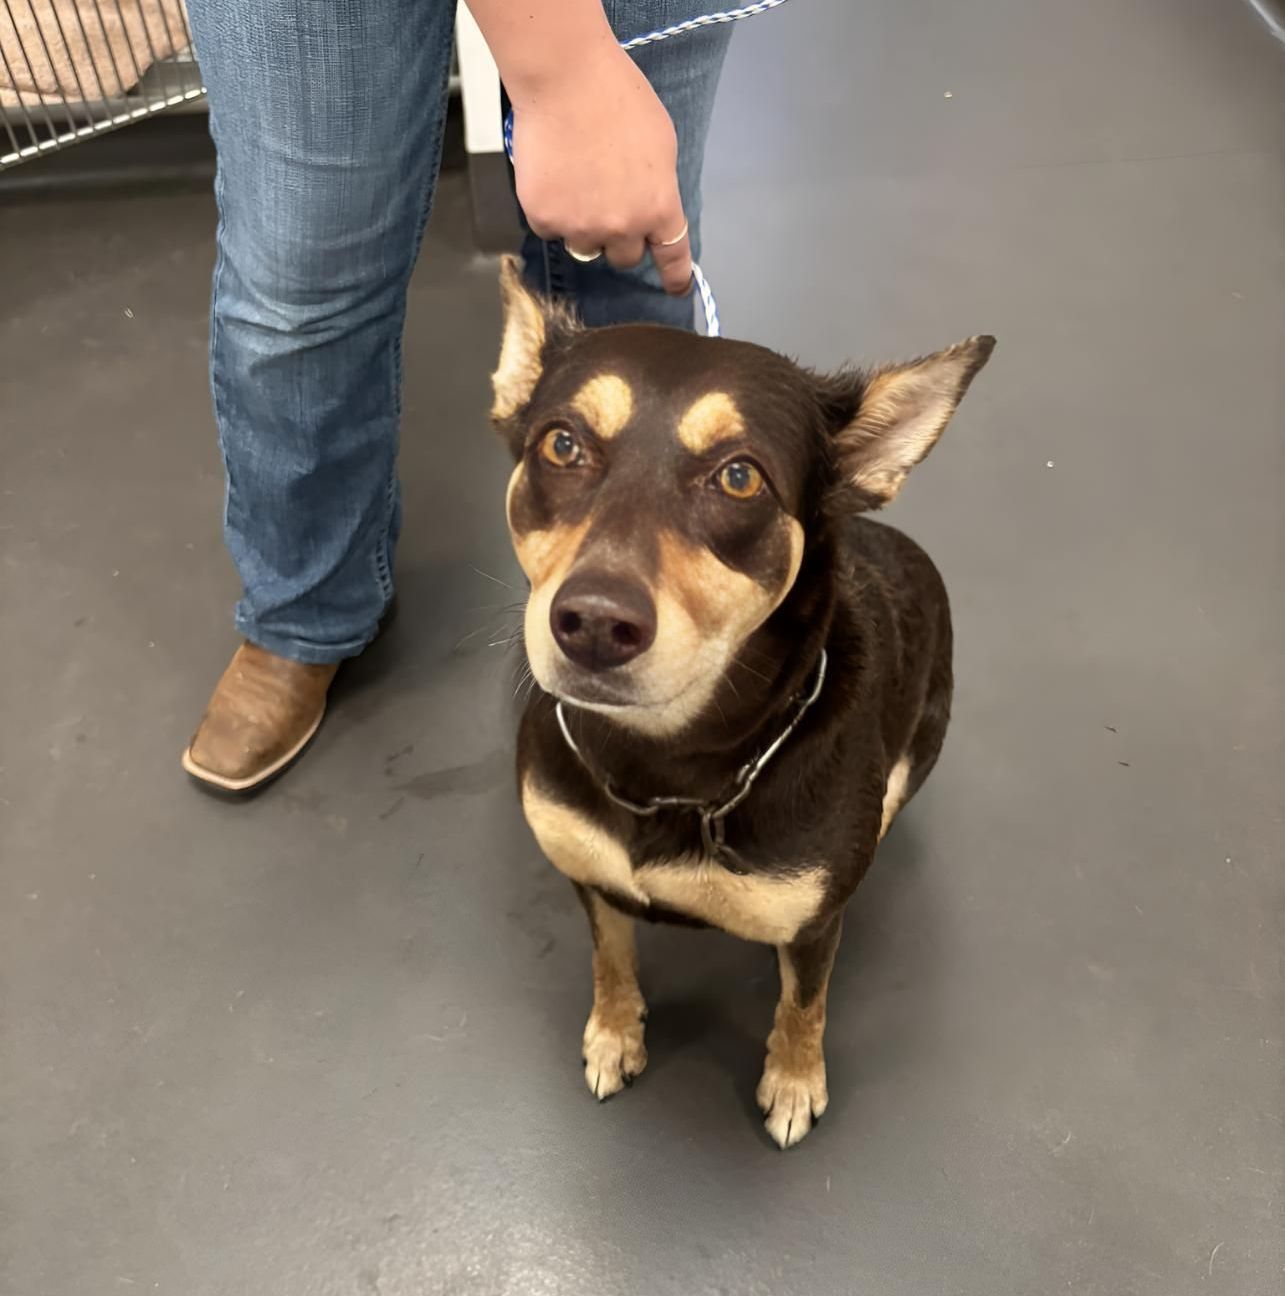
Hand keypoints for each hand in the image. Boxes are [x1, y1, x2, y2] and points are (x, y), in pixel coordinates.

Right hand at [509, 41, 692, 294]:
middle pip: (624, 258)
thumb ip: (657, 186)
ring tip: (575, 177)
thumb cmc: (616, 96)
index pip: (673, 258)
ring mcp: (581, 227)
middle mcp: (623, 227)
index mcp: (658, 207)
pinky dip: (550, 209)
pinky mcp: (545, 220)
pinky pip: (550, 229)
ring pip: (585, 246)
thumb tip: (649, 207)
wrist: (564, 79)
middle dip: (618, 237)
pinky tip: (552, 173)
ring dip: (582, 224)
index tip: (676, 289)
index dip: (675, 277)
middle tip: (605, 198)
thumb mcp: (660, 143)